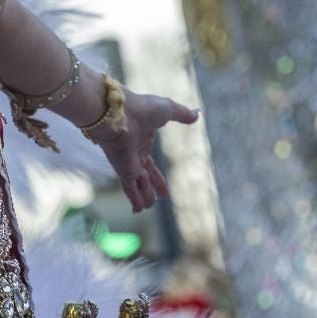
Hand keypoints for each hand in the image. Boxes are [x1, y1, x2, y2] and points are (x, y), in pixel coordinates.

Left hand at [83, 88, 199, 212]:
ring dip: (143, 196)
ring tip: (147, 207)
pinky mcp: (124, 170)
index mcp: (142, 139)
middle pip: (144, 174)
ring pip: (137, 184)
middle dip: (152, 185)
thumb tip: (196, 115)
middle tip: (161, 196)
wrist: (119, 112)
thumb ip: (181, 113)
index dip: (155, 171)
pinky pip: (130, 188)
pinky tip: (137, 209)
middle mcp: (134, 153)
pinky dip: (135, 199)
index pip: (149, 160)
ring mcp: (128, 163)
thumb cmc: (141, 107)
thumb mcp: (167, 109)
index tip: (159, 179)